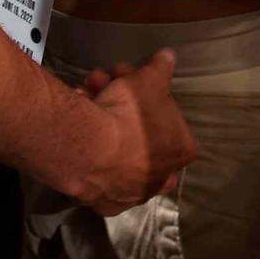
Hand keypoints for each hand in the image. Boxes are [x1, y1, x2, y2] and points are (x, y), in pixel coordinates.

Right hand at [79, 49, 196, 215]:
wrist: (89, 149)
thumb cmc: (129, 114)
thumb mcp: (149, 79)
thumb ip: (161, 68)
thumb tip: (168, 56)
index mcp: (181, 150)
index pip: (168, 116)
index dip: (146, 92)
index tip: (127, 78)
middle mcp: (160, 177)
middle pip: (140, 131)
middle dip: (120, 101)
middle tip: (102, 80)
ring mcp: (131, 194)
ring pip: (117, 149)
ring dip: (100, 116)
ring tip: (83, 92)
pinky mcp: (103, 202)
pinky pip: (97, 168)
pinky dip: (89, 146)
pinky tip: (78, 124)